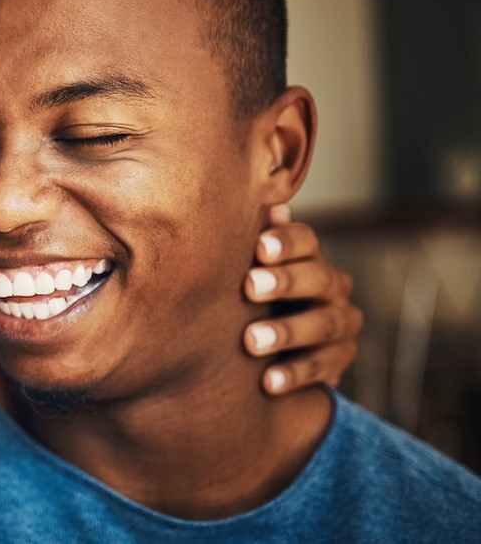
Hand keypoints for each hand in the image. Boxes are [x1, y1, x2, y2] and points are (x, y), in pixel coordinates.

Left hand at [242, 205, 362, 395]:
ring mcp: (340, 324)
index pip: (306, 241)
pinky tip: (268, 382)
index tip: (258, 249)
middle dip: (286, 282)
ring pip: (325, 323)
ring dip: (288, 331)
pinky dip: (296, 374)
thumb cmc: (245, 295)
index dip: (285, 243)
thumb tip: (252, 201)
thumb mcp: (243, 268)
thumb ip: (244, 239)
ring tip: (252, 341)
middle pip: (319, 278)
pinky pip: (325, 367)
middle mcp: (331, 286)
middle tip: (249, 288)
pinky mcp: (339, 361)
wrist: (263, 346)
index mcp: (307, 257)